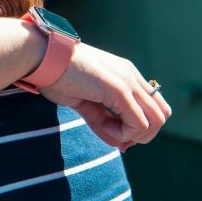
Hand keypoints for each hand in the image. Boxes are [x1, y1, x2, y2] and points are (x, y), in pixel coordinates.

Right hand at [39, 43, 170, 150]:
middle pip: (160, 115)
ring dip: (134, 135)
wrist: (40, 56)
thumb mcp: (83, 101)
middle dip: (141, 134)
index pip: (152, 106)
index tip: (115, 135)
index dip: (138, 127)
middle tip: (116, 138)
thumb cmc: (54, 74)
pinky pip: (138, 124)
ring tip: (106, 129)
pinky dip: (123, 134)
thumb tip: (118, 144)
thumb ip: (102, 120)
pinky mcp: (119, 90)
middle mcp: (131, 75)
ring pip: (156, 121)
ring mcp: (127, 81)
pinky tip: (102, 125)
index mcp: (124, 74)